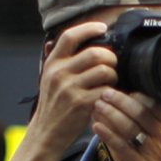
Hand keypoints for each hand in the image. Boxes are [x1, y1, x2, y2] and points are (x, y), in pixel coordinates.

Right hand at [27, 22, 118, 156]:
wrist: (46, 132)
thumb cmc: (53, 105)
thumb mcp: (50, 78)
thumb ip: (63, 61)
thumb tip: (80, 39)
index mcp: (53, 63)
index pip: (70, 36)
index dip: (89, 28)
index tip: (102, 28)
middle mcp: (59, 73)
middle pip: (95, 53)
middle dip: (110, 57)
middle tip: (112, 65)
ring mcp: (70, 89)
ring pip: (104, 71)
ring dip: (114, 76)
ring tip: (111, 83)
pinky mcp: (81, 105)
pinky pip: (106, 91)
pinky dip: (112, 93)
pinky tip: (109, 96)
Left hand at [94, 89, 160, 160]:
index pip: (152, 103)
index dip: (136, 94)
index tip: (123, 89)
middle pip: (138, 112)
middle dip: (119, 100)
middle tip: (104, 92)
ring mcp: (150, 150)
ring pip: (129, 127)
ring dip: (110, 114)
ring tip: (97, 106)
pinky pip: (122, 147)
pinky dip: (108, 135)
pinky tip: (97, 127)